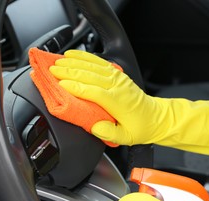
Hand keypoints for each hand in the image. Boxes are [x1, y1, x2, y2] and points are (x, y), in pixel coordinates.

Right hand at [49, 50, 208, 155]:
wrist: (156, 117)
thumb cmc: (139, 128)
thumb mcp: (126, 137)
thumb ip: (110, 133)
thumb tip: (95, 127)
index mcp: (118, 102)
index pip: (94, 92)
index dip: (76, 87)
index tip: (60, 84)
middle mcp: (117, 86)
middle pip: (90, 75)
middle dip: (69, 71)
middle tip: (52, 70)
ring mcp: (117, 77)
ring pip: (92, 66)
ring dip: (73, 62)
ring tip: (57, 61)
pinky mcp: (116, 73)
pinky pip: (98, 62)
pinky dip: (84, 57)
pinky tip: (72, 54)